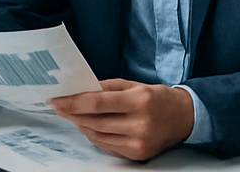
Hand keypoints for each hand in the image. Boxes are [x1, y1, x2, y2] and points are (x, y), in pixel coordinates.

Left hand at [49, 79, 193, 160]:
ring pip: (98, 136)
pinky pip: (107, 146)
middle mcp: (139, 123)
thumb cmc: (158, 98)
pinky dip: (94, 136)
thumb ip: (107, 87)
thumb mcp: (134, 85)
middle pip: (94, 121)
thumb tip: (80, 90)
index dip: (72, 103)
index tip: (56, 101)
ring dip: (81, 125)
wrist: (184, 118)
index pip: (97, 103)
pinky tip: (88, 126)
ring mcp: (138, 142)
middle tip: (59, 107)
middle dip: (72, 114)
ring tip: (72, 116)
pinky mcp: (137, 154)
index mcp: (139, 100)